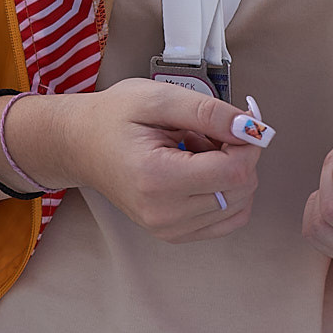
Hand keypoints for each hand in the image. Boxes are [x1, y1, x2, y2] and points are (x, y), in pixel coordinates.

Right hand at [21, 79, 262, 243]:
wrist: (80, 145)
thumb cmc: (114, 117)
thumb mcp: (159, 98)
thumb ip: (208, 112)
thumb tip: (252, 128)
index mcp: (158, 179)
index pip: (236, 171)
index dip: (247, 141)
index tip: (234, 118)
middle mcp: (164, 214)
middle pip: (242, 189)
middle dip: (239, 154)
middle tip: (208, 130)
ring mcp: (169, 230)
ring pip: (240, 205)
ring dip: (231, 173)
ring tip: (197, 149)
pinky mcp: (174, 234)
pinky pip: (227, 219)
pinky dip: (225, 192)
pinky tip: (201, 170)